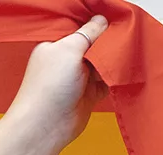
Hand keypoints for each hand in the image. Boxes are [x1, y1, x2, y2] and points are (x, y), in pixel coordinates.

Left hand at [3, 14, 110, 151]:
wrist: (46, 126)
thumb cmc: (47, 89)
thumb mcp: (68, 49)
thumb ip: (87, 33)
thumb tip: (101, 20)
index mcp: (55, 46)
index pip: (80, 29)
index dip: (96, 25)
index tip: (111, 22)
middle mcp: (66, 61)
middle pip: (96, 44)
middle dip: (107, 43)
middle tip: (115, 43)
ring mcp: (78, 77)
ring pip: (105, 61)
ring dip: (113, 61)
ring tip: (114, 61)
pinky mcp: (89, 92)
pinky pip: (109, 79)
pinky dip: (115, 77)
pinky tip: (117, 75)